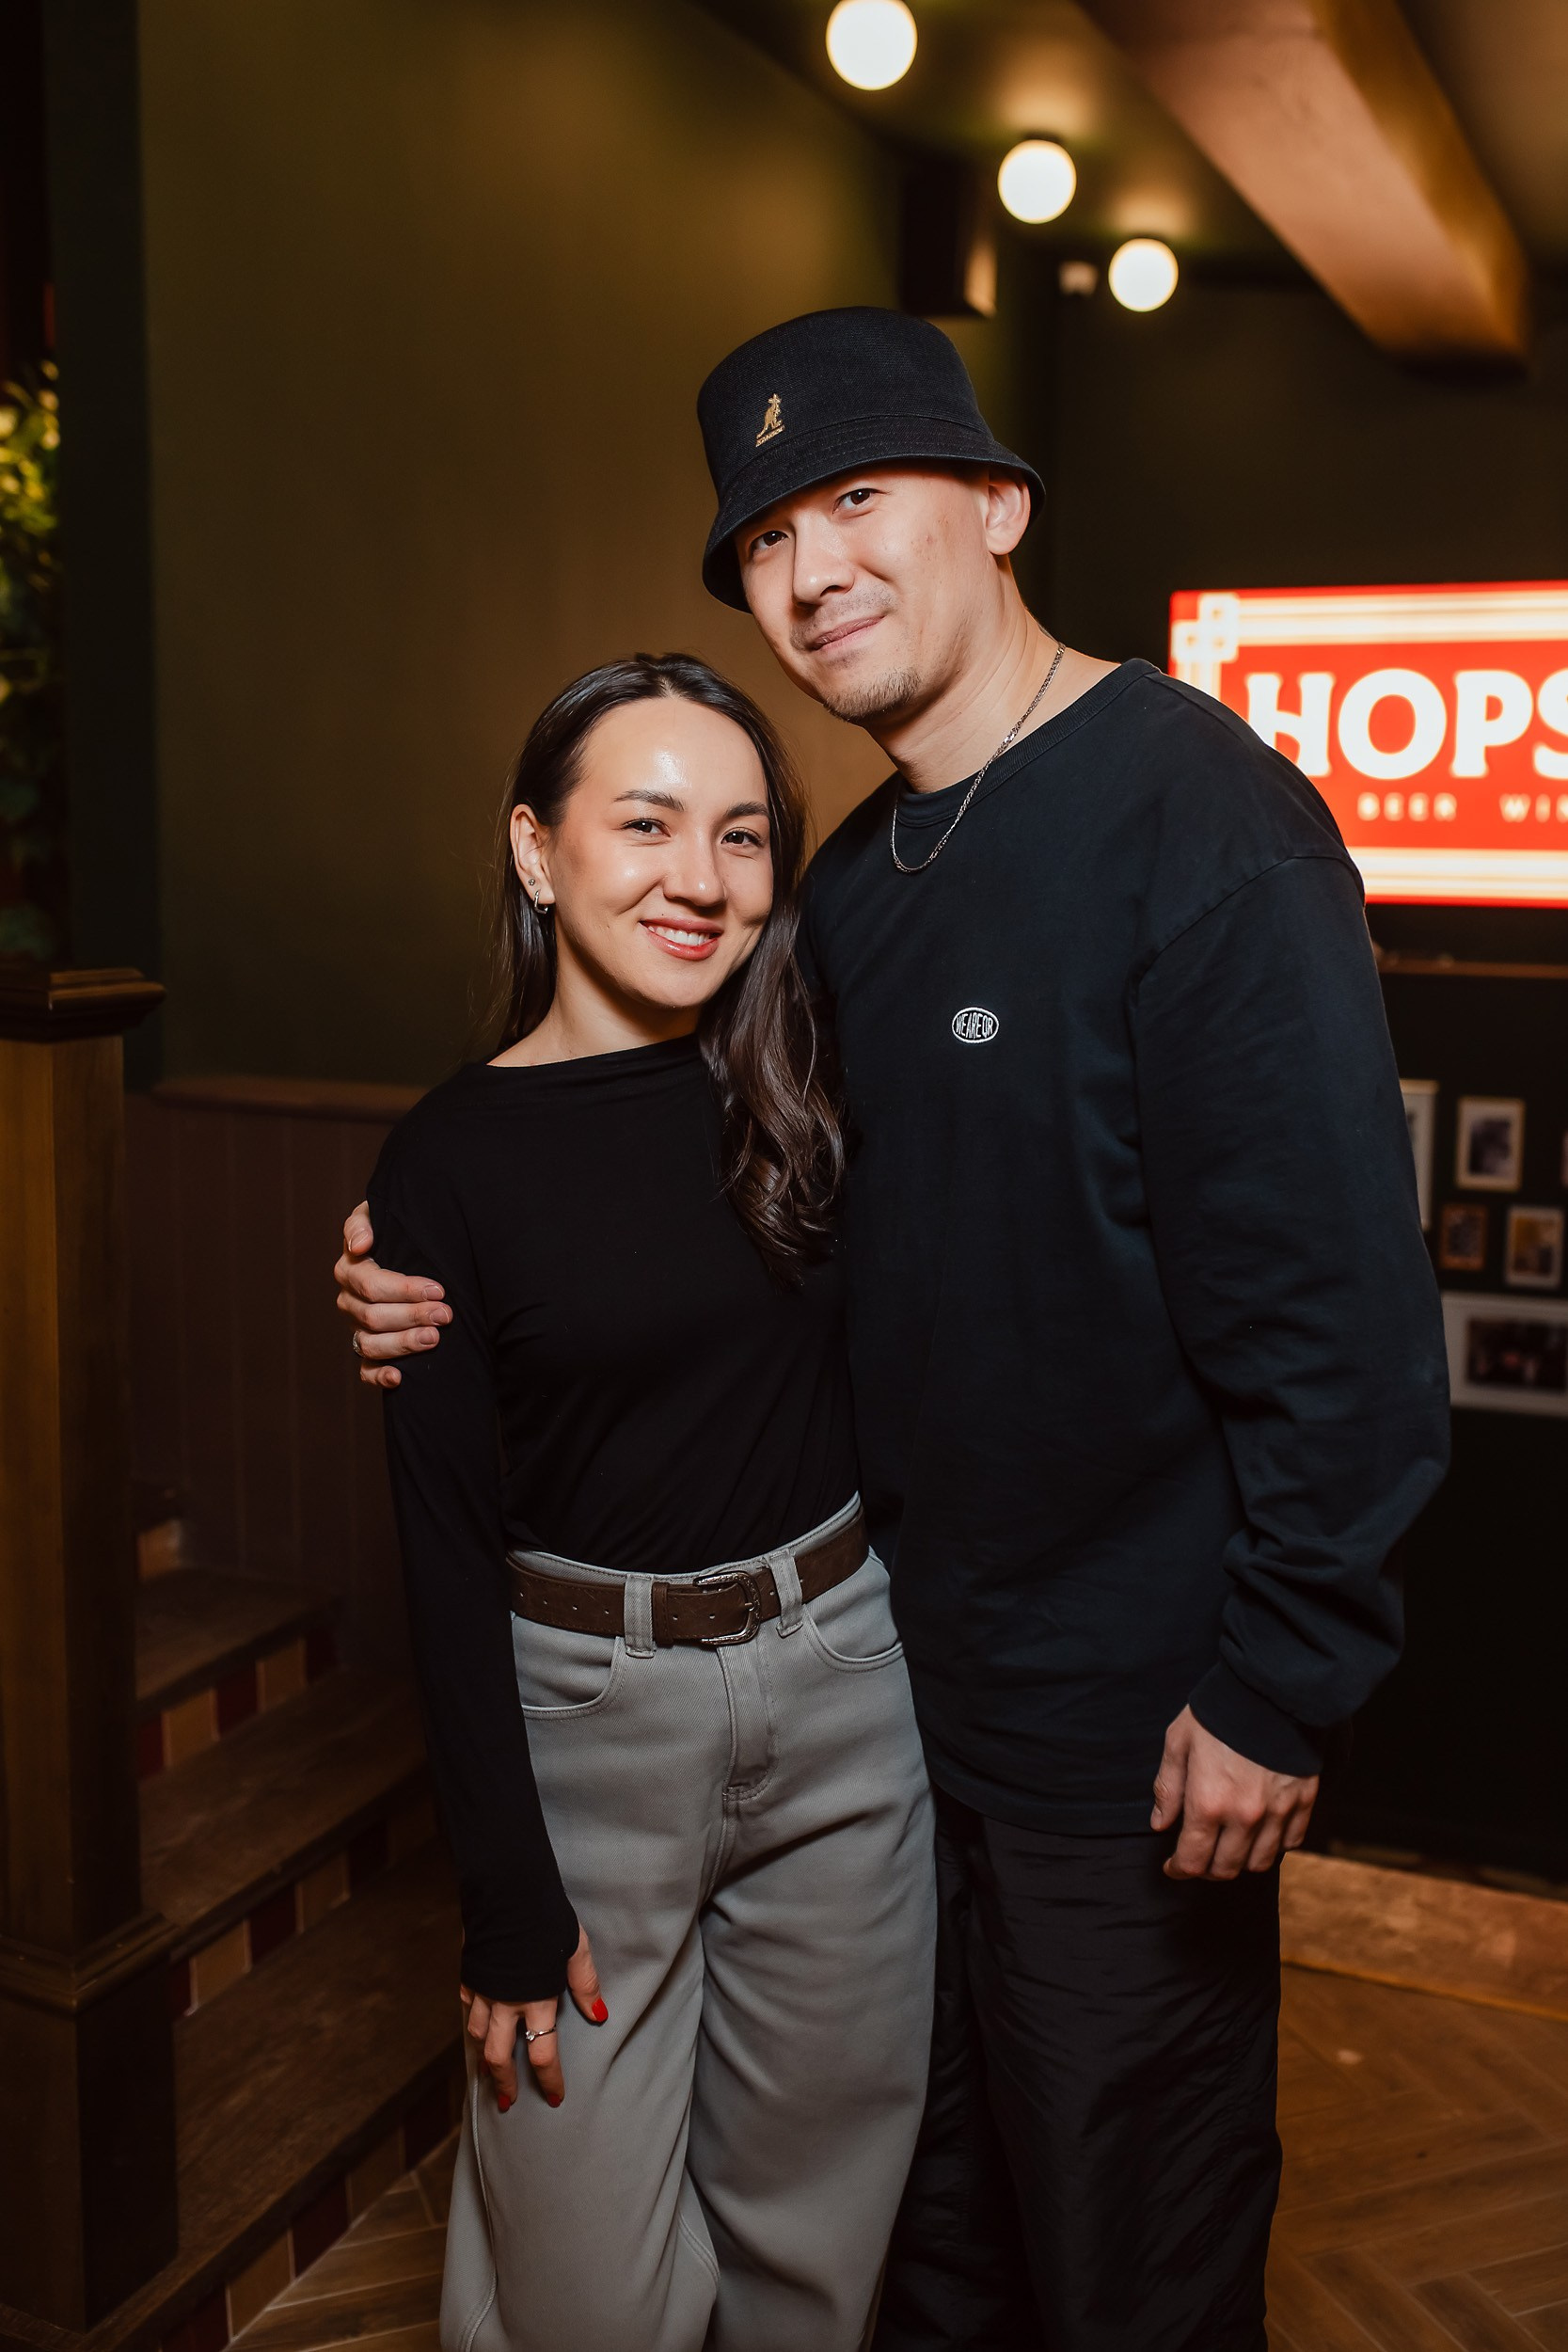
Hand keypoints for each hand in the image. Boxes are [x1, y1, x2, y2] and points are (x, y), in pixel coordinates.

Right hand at [334, 1200, 450, 1387]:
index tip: (438, 1289)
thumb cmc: (396, 1229)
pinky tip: (399, 1378)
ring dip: (404, 1344)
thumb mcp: (378, 1214)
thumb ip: (362, 1223)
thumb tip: (359, 1246)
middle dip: (413, 1316)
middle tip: (445, 1315)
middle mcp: (350, 1302)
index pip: (372, 1285)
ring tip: (435, 1339)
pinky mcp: (368, 1351)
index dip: (404, 1289)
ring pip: (371, 1345)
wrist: (412, 1249)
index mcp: (350, 1270)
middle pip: (374, 1317)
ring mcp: (358, 1328)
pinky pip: (365, 1371)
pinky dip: (380, 1376)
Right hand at [462, 1928, 606, 2109]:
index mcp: (537, 1999)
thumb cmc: (545, 1916)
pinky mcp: (469, 1975)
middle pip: (501, 2057)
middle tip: (509, 2101)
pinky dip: (475, 2022)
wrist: (505, 1890)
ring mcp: (484, 1990)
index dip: (550, 2080)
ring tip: (489, 2070)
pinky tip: (479, 2026)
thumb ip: (585, 1983)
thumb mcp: (575, 1947)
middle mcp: (507, 2002)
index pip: (543, 2053)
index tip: (555, 2098)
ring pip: (479, 2037)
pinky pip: (469, 2008)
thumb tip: (599, 2015)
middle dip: (504, 2083)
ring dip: (484, 2057)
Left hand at [1151, 1705, 1317, 1880]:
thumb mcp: (1179, 1742)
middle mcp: (1245, 1817)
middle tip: (1198, 1855)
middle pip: (1225, 1869)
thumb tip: (1160, 1824)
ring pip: (1259, 1863)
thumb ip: (1168, 1787)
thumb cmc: (1218, 1713)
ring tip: (1228, 1845)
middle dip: (1206, 1869)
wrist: (1271, 1689)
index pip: (1192, 1861)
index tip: (1172, 1866)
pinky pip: (1290, 1843)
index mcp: (1208, 1803)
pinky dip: (1273, 1845)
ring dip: (1240, 1861)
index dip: (1178, 1869)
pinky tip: (1260, 1832)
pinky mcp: (1304, 1802)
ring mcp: (1278, 1813)